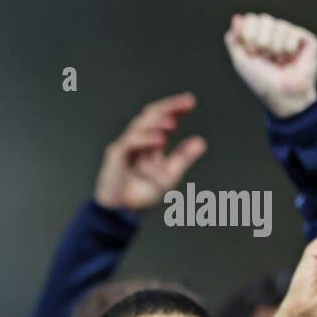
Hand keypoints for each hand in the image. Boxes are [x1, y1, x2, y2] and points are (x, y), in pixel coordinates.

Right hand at [93, 94, 206, 211]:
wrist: (120, 214)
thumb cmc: (139, 196)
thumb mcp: (169, 176)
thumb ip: (183, 158)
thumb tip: (201, 142)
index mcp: (149, 144)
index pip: (162, 119)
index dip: (175, 109)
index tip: (191, 102)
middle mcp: (137, 141)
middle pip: (151, 115)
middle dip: (169, 106)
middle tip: (187, 102)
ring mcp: (125, 146)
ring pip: (140, 125)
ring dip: (157, 122)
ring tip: (173, 122)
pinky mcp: (115, 155)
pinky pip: (130, 142)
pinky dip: (146, 139)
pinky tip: (161, 139)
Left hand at [224, 12, 316, 117]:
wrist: (282, 94)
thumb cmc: (261, 80)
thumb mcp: (241, 61)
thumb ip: (234, 39)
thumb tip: (236, 18)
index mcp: (258, 37)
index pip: (251, 19)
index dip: (248, 33)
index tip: (250, 51)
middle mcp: (274, 34)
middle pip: (264, 19)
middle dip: (260, 40)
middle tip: (264, 56)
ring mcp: (291, 35)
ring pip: (279, 25)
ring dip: (274, 47)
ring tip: (278, 60)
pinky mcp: (306, 39)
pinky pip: (293, 33)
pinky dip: (287, 48)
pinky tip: (290, 58)